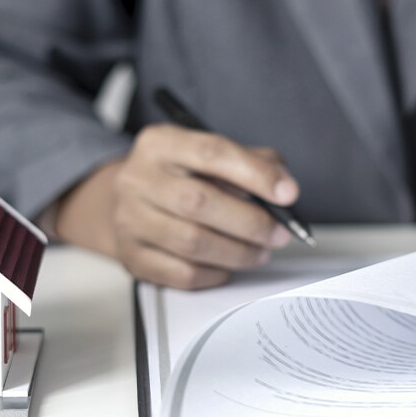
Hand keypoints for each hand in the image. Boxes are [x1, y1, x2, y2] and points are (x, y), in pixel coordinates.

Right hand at [54, 124, 297, 288]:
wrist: (127, 201)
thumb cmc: (181, 177)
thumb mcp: (209, 155)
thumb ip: (250, 162)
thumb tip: (284, 188)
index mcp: (161, 143)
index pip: (211, 152)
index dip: (255, 174)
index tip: (288, 194)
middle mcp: (138, 178)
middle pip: (199, 202)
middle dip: (250, 222)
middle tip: (279, 234)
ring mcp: (129, 220)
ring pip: (192, 242)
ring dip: (238, 252)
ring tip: (260, 252)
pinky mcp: (132, 256)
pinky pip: (182, 273)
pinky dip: (215, 273)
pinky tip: (228, 265)